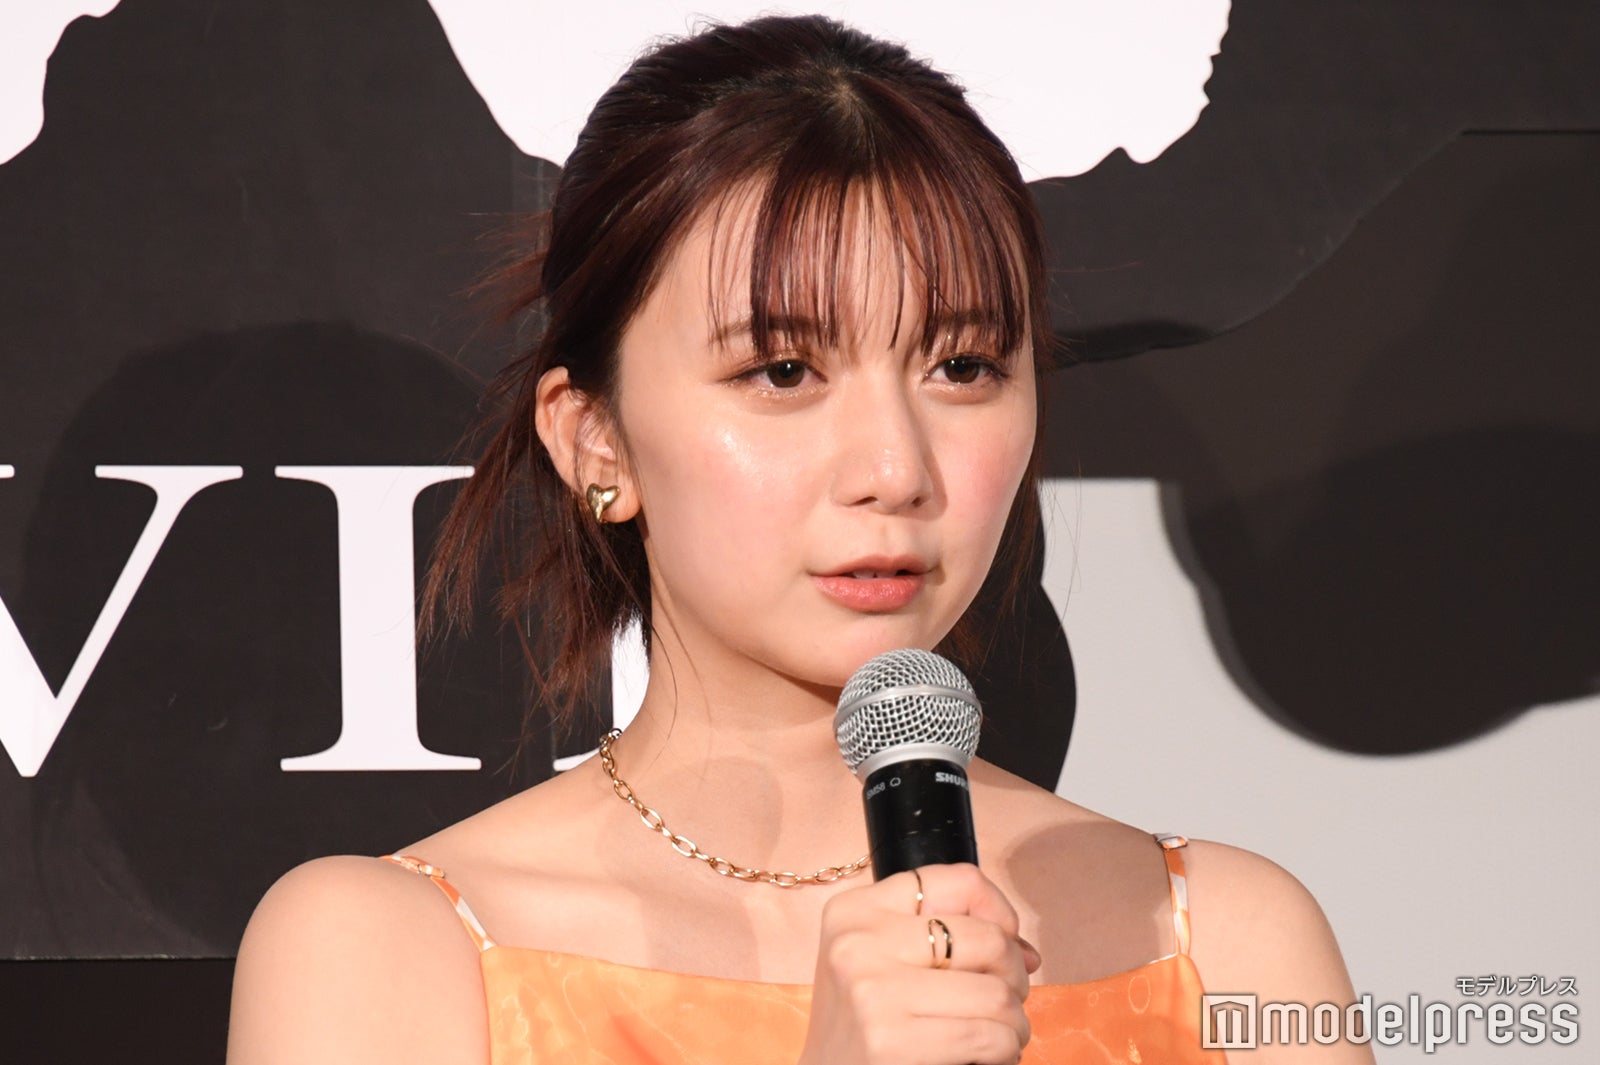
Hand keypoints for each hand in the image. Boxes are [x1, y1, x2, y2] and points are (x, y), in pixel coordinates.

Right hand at [798, 863, 1041, 1064]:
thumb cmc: (866, 1022)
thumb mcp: (882, 957)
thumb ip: (949, 936)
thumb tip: (1027, 954)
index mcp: (856, 908)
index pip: (961, 881)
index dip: (999, 912)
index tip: (1001, 947)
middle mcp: (858, 940)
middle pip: (988, 939)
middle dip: (1014, 977)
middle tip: (1003, 1003)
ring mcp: (872, 990)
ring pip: (997, 995)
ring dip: (1014, 1023)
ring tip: (999, 1035)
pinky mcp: (889, 1041)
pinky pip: (989, 1038)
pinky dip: (1004, 1052)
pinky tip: (986, 1057)